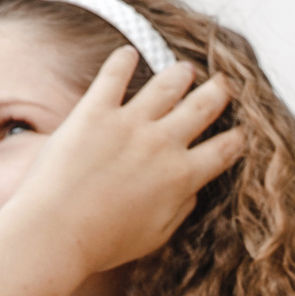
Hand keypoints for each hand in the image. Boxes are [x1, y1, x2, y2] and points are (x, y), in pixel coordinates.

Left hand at [0, 46, 244, 280]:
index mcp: (182, 177)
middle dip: (218, 93)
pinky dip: (124, 60)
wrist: (56, 232)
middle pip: (204, 106)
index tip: (239, 133)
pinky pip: (114, 74)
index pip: (225, 149)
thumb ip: (180, 209)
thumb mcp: (155, 235)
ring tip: (185, 69)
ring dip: (181, 73)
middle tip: (222, 86)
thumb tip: (193, 190)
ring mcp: (130, 123)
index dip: (237, 138)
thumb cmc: (103, 243)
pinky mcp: (95, 111)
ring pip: (168, 84)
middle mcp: (163, 143)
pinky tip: (128, 53)